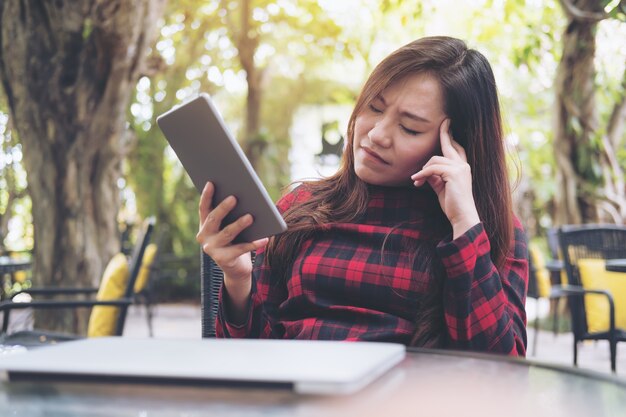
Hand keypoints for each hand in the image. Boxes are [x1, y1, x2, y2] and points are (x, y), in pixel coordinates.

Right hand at [196, 182, 267, 282]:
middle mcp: (204, 236)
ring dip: (239, 224)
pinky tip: (265, 238)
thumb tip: (246, 196)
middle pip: (214, 219)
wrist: (236, 268)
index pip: (204, 208)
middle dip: (223, 208)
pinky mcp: (223, 259)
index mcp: (205, 225)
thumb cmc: (236, 240)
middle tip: (234, 198)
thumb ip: (232, 214)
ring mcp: (212, 249)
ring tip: (250, 217)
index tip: (211, 182)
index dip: (206, 195)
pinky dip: (254, 243)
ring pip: (227, 233)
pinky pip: (241, 249)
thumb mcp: (231, 226)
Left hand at [411, 119, 479, 237]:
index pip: (457, 149)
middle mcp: (463, 165)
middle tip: (444, 122)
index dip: (451, 138)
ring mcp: (460, 168)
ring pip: (434, 160)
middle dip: (446, 133)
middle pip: (450, 146)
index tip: (447, 126)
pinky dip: (422, 175)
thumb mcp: (441, 188)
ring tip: (417, 181)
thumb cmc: (452, 204)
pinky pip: (432, 169)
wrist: (462, 216)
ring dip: (422, 170)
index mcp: (462, 168)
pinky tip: (416, 181)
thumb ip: (435, 177)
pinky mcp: (454, 173)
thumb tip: (425, 171)